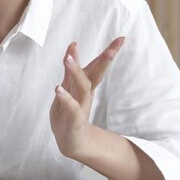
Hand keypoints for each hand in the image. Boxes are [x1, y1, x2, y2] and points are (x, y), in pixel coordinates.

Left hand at [49, 37, 124, 158]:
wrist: (71, 141)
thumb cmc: (70, 111)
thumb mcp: (70, 85)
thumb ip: (72, 66)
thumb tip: (73, 44)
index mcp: (86, 84)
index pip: (99, 65)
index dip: (110, 51)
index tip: (122, 38)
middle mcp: (86, 94)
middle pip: (96, 75)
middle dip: (104, 62)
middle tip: (112, 50)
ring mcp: (80, 106)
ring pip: (81, 87)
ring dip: (76, 72)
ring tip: (68, 58)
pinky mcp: (73, 120)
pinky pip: (70, 108)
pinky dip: (65, 98)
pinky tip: (58, 89)